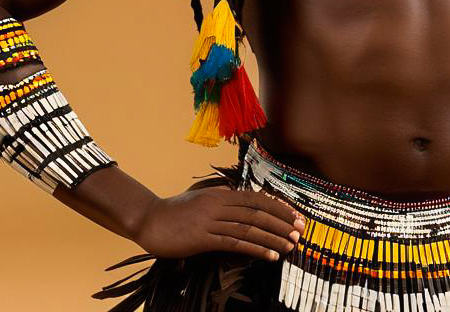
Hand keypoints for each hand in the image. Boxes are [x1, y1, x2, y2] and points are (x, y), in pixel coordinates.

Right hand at [131, 184, 304, 260]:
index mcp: (221, 193)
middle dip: (282, 221)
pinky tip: (270, 255)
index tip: (294, 214)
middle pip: (258, 211)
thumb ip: (222, 200)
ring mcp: (212, 220)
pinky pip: (236, 243)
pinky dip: (256, 248)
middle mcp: (220, 203)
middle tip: (300, 230)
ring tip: (291, 244)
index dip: (277, 206)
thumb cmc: (176, 212)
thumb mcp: (202, 199)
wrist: (150, 220)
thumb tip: (242, 204)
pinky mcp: (204, 238)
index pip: (256, 198)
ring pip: (250, 227)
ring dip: (274, 236)